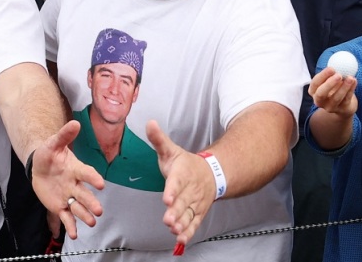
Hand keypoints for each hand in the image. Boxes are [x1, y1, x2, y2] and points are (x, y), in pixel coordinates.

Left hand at [31, 120, 104, 239]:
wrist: (38, 166)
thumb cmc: (49, 154)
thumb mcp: (53, 143)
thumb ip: (64, 135)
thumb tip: (75, 123)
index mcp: (76, 169)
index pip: (86, 173)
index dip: (93, 178)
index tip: (100, 184)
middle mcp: (75, 185)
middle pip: (85, 195)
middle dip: (92, 202)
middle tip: (99, 210)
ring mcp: (68, 196)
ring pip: (78, 208)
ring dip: (85, 215)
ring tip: (92, 222)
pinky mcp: (60, 206)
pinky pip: (66, 217)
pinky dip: (70, 226)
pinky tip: (73, 234)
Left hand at [146, 120, 214, 246]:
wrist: (212, 173)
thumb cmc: (186, 163)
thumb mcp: (171, 150)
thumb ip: (159, 139)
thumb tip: (149, 122)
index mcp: (182, 174)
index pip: (177, 182)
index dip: (172, 191)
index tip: (167, 198)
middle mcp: (190, 190)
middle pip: (183, 202)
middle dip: (176, 212)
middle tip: (168, 219)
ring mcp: (195, 202)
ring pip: (189, 214)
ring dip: (182, 223)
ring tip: (174, 230)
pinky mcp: (197, 212)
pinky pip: (194, 223)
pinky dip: (189, 232)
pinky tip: (181, 239)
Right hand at [309, 68, 358, 117]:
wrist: (343, 105)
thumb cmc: (335, 89)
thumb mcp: (329, 81)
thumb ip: (331, 74)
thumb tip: (337, 60)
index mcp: (313, 92)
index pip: (314, 84)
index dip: (322, 76)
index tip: (331, 68)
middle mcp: (319, 101)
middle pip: (321, 93)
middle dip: (329, 83)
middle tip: (338, 74)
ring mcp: (330, 107)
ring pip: (336, 98)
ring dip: (344, 87)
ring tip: (350, 78)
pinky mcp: (341, 110)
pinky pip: (346, 99)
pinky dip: (351, 90)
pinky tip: (354, 82)